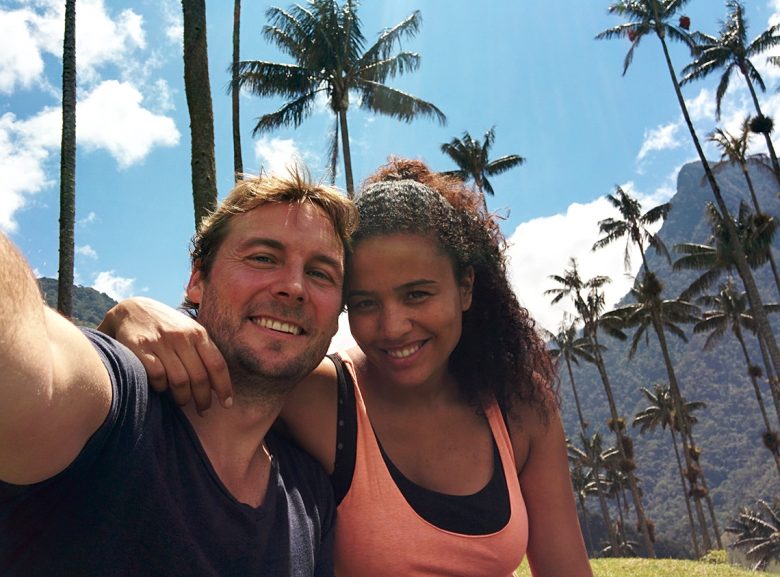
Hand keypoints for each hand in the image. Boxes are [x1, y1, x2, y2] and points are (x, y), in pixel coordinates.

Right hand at [98, 297, 232, 412]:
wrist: (131, 310)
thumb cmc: (166, 326)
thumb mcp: (188, 331)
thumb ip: (203, 352)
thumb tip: (217, 385)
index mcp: (198, 333)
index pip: (217, 365)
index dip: (224, 388)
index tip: (226, 404)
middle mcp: (181, 337)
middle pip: (199, 377)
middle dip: (203, 399)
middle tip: (203, 410)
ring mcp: (161, 342)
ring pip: (180, 381)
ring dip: (183, 398)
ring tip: (183, 402)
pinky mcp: (140, 348)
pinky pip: (157, 377)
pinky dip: (161, 387)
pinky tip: (161, 389)